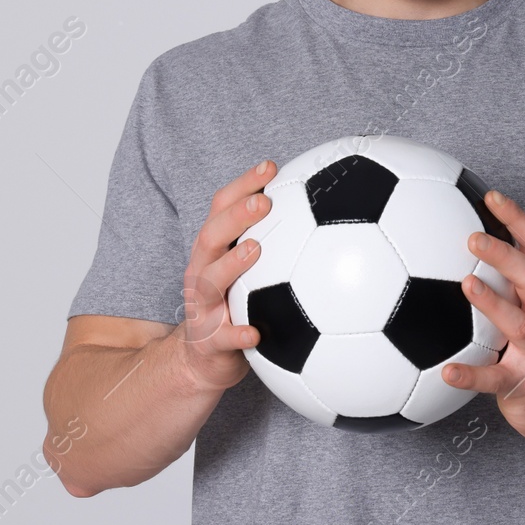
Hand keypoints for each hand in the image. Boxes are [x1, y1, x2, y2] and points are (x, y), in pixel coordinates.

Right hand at [177, 160, 273, 392]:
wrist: (204, 358)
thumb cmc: (236, 304)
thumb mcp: (247, 270)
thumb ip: (273, 241)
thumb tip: (321, 206)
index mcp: (214, 251)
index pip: (221, 207)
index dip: (242, 185)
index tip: (271, 166)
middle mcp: (202, 272)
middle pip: (211, 237)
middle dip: (236, 216)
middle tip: (264, 202)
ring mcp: (202, 306)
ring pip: (209, 282)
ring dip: (232, 265)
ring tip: (255, 250)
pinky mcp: (209, 340)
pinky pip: (223, 337)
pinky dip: (238, 333)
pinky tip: (257, 333)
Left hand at [441, 190, 524, 444]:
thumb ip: (507, 275)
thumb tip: (464, 232)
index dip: (518, 219)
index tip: (491, 197)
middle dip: (505, 255)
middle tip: (472, 238)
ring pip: (520, 323)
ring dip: (493, 303)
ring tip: (467, 284)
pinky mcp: (523, 383)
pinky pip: (494, 379)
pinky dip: (471, 375)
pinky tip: (447, 371)